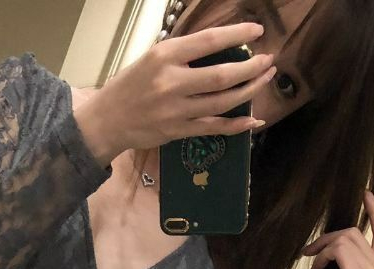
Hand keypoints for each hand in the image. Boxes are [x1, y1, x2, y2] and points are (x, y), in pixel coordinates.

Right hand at [81, 21, 273, 162]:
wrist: (105, 122)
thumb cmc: (129, 86)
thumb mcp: (151, 59)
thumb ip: (182, 54)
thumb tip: (218, 48)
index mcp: (165, 57)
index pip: (209, 41)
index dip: (238, 35)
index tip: (257, 31)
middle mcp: (171, 82)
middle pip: (223, 75)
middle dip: (252, 67)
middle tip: (269, 60)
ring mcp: (175, 110)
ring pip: (223, 102)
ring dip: (249, 91)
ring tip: (265, 79)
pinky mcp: (176, 131)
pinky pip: (213, 128)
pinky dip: (236, 125)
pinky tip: (253, 119)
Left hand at [306, 189, 373, 268]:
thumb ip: (347, 265)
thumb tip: (330, 249)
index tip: (367, 194)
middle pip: (353, 232)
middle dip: (328, 238)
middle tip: (309, 252)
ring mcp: (372, 268)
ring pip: (343, 239)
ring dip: (321, 251)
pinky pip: (335, 250)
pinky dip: (319, 260)